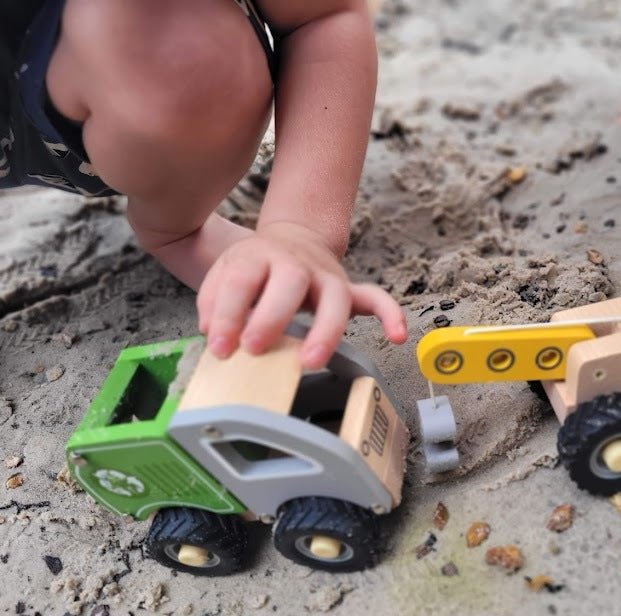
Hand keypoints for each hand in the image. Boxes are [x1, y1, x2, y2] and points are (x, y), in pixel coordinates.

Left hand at [197, 222, 406, 367]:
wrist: (290, 240)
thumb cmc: (254, 269)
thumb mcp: (223, 275)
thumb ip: (214, 303)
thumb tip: (215, 334)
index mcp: (258, 256)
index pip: (241, 280)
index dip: (228, 314)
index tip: (221, 348)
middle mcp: (295, 262)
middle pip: (290, 281)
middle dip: (272, 317)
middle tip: (255, 348)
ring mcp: (326, 275)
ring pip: (335, 296)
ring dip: (325, 329)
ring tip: (311, 360)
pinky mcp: (346, 288)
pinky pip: (375, 298)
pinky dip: (390, 315)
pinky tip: (397, 336)